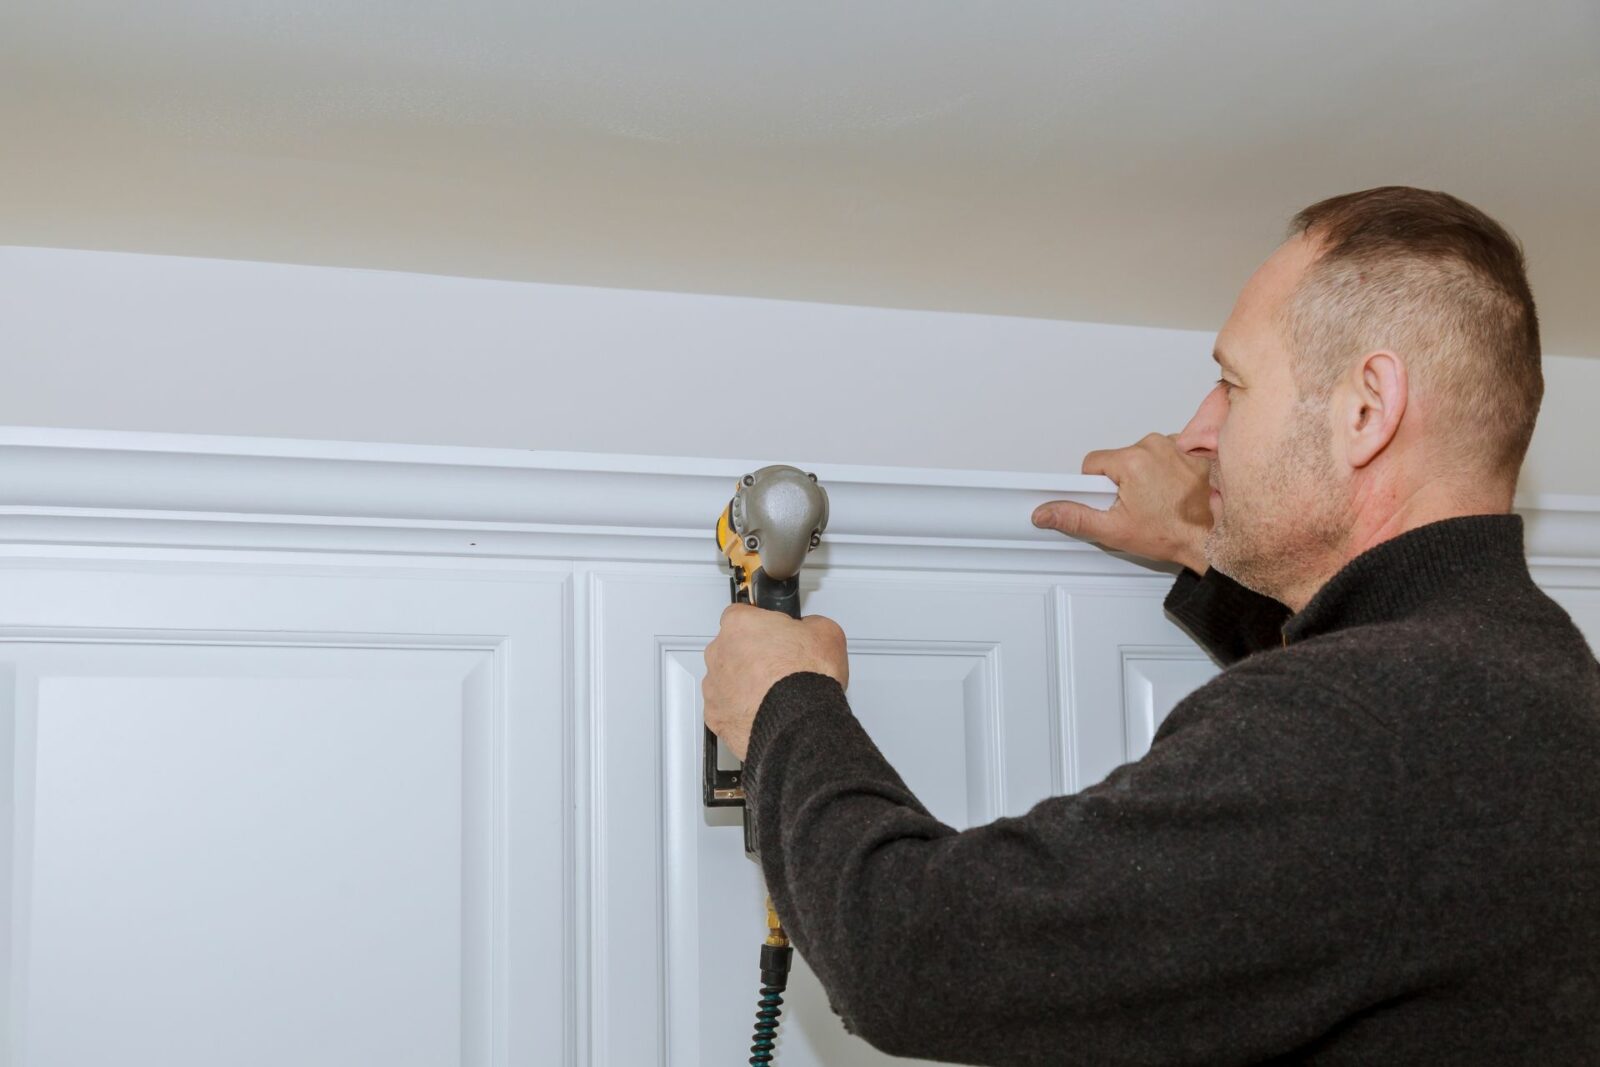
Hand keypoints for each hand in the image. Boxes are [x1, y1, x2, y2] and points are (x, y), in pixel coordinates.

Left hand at [703, 603, 849, 761]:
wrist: (800, 722)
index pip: (743, 614)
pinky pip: (724, 709)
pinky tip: (762, 712)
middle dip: (750, 656)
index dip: (763, 625)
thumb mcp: (826, 632)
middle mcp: (719, 653)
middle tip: (778, 666)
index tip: (774, 634)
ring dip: (743, 684)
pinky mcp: (715, 716)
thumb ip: (809, 624)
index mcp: (740, 625)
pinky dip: (739, 711)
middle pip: (731, 647)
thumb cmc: (806, 679)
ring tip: (772, 693)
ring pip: (725, 680)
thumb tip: (810, 629)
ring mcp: (713, 686)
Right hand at [1031, 432, 1212, 572]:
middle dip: (1121, 482)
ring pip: (1141, 456)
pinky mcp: (1191, 452)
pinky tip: (1171, 491)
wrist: (1209, 538)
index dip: (1096, 487)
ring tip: (1156, 500)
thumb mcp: (1114, 530)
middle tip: (1137, 506)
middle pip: (1118, 459)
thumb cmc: (1171, 533)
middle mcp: (1155, 446)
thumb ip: (1075, 518)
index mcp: (1133, 460)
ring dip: (1144, 476)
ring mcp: (1176, 447)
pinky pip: (1164, 454)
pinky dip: (1165, 471)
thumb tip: (1047, 512)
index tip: (1112, 501)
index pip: (1093, 463)